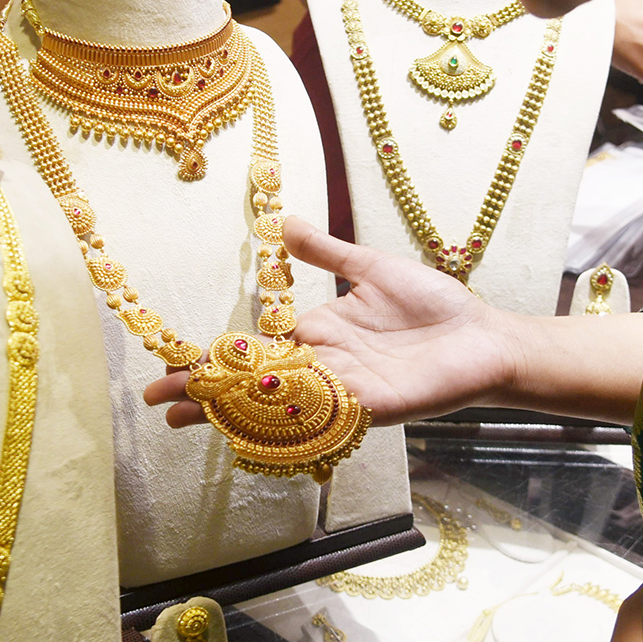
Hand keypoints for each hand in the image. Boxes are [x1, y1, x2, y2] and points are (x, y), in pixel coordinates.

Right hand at [144, 215, 517, 427]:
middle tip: (155, 401)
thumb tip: (284, 220)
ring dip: (232, 412)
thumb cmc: (434, 306)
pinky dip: (287, 416)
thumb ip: (326, 252)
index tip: (170, 360)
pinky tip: (251, 421)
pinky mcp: (372, 406)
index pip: (254, 348)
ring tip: (185, 419)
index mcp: (318, 334)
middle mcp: (323, 367)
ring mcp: (344, 390)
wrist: (486, 337)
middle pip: (253, 382)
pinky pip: (323, 411)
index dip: (214, 355)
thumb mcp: (370, 267)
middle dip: (205, 392)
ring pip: (276, 403)